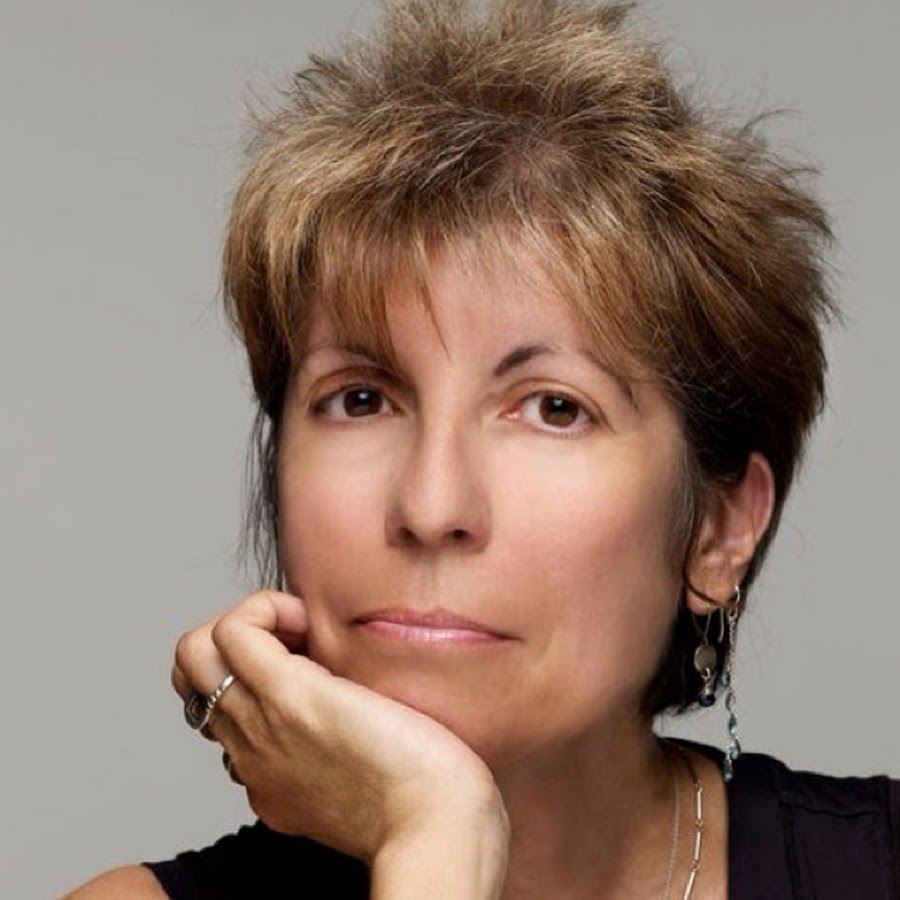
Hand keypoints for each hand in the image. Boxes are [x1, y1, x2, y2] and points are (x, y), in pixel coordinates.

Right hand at [171, 591, 508, 877]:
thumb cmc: (426, 796)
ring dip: (248, 619)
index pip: (223, 711)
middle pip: (195, 677)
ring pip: (194, 651)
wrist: (437, 822)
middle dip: (239, 638)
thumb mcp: (367, 772)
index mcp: (269, 775)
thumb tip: (354, 696)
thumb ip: (344, 743)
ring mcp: (262, 723)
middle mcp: (251, 752)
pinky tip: (308, 620)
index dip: (253, 671)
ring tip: (302, 628)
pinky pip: (232, 630)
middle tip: (299, 639)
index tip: (307, 662)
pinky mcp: (288, 696)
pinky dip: (263, 607)